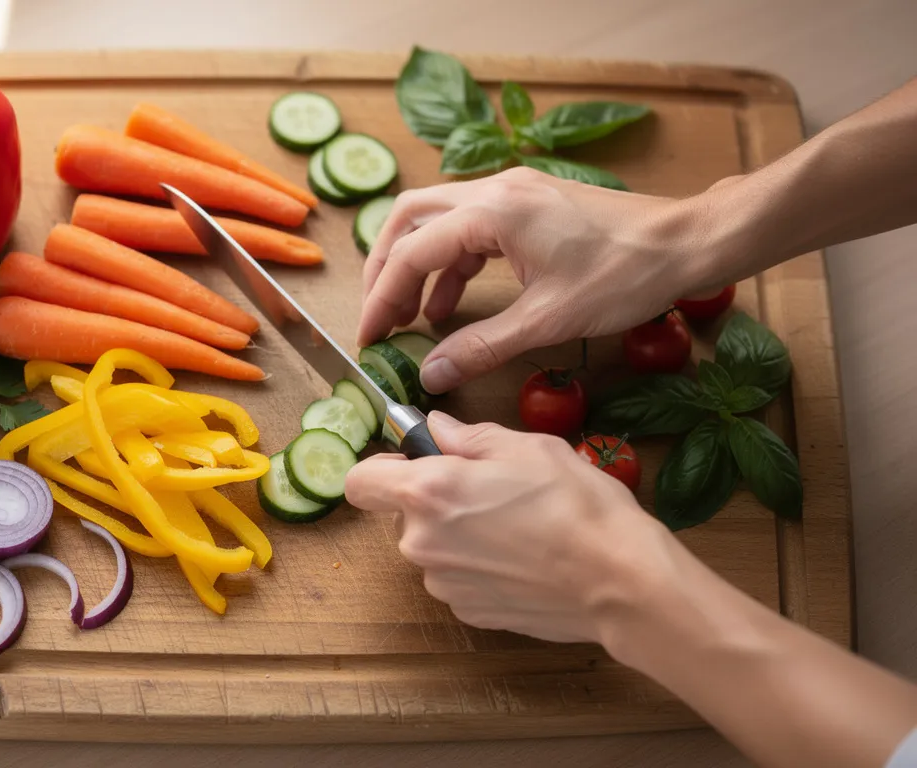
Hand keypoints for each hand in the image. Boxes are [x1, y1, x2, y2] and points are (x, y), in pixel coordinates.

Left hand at [344, 411, 672, 643]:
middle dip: (434, 500)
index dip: (382, 469)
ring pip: (432, 549)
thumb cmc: (577, 506)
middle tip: (489, 490)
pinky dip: (478, 568)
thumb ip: (469, 437)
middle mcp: (422, 543)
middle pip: (403, 515)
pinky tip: (522, 559)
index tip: (413, 463)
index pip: (359, 482)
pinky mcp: (469, 612)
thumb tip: (437, 429)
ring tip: (515, 526)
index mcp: (427, 493)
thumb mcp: (526, 448)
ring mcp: (444, 584)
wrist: (619, 582)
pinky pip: (458, 579)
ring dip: (458, 535)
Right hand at [359, 167, 718, 392]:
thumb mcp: (549, 320)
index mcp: (493, 212)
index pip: (412, 251)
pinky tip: (453, 305)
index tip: (369, 336)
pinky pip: (468, 229)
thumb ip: (482, 346)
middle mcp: (494, 190)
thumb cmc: (626, 275)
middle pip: (409, 220)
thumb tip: (431, 374)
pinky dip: (450, 265)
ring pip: (436, 220)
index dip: (382, 297)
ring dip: (417, 267)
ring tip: (412, 318)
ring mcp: (512, 192)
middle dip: (386, 270)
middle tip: (379, 318)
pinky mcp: (528, 204)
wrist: (688, 242)